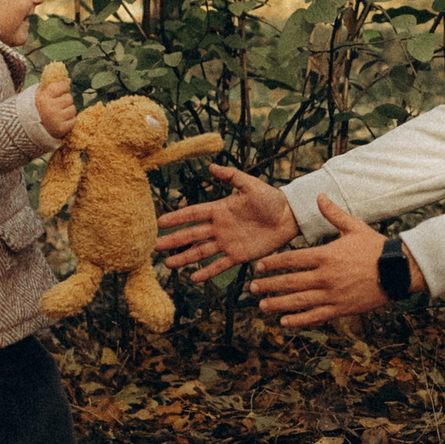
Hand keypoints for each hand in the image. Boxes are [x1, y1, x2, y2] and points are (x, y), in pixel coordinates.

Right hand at [35, 75, 75, 141]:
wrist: (27, 130)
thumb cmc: (35, 109)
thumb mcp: (38, 94)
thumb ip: (51, 85)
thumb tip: (68, 80)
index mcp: (43, 98)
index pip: (62, 86)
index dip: (64, 86)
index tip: (62, 89)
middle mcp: (50, 108)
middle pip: (69, 98)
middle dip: (65, 100)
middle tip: (57, 104)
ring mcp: (56, 119)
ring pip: (73, 109)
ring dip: (68, 110)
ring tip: (58, 113)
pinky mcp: (61, 129)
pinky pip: (73, 120)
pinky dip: (69, 120)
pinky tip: (61, 121)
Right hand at [154, 164, 297, 280]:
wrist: (288, 217)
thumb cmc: (271, 199)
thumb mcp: (250, 184)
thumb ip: (231, 176)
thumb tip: (211, 166)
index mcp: (220, 209)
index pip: (193, 214)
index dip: (177, 217)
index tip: (160, 222)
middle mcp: (220, 227)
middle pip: (192, 235)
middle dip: (174, 241)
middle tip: (156, 247)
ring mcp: (227, 243)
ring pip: (201, 251)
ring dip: (185, 258)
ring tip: (169, 265)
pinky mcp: (238, 255)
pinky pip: (219, 265)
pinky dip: (207, 272)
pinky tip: (194, 277)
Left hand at [248, 196, 417, 329]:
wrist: (397, 271)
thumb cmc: (375, 247)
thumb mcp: (354, 226)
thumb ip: (333, 213)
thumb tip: (319, 195)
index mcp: (325, 255)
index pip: (291, 259)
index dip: (273, 263)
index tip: (259, 266)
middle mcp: (325, 277)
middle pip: (290, 282)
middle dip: (269, 285)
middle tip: (252, 288)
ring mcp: (333, 295)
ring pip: (299, 301)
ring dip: (278, 304)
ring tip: (262, 306)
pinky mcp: (341, 309)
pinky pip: (315, 316)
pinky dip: (299, 320)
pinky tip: (284, 322)